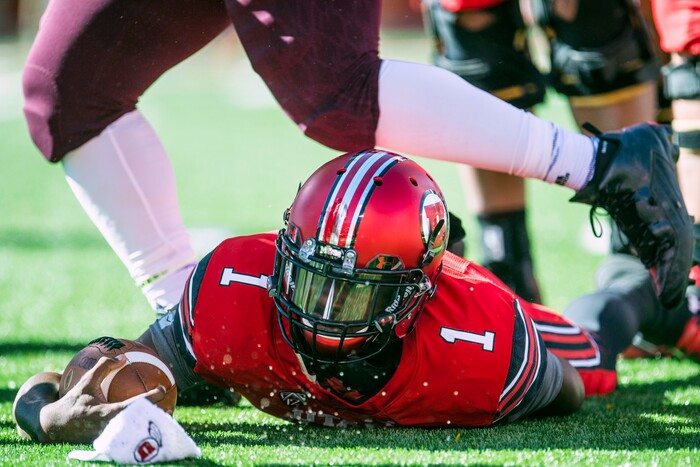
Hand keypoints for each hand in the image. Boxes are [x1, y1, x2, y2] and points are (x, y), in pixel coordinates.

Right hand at [40, 355, 165, 443]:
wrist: (54, 427)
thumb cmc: (73, 401)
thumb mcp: (85, 382)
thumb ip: (103, 368)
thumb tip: (122, 356)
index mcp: (105, 413)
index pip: (132, 405)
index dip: (148, 398)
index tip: (162, 389)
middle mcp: (110, 428)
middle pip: (139, 424)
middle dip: (155, 418)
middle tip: (170, 410)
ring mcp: (109, 438)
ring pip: (135, 433)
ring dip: (150, 426)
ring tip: (167, 419)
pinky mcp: (108, 443)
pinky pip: (128, 436)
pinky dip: (139, 430)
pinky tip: (150, 424)